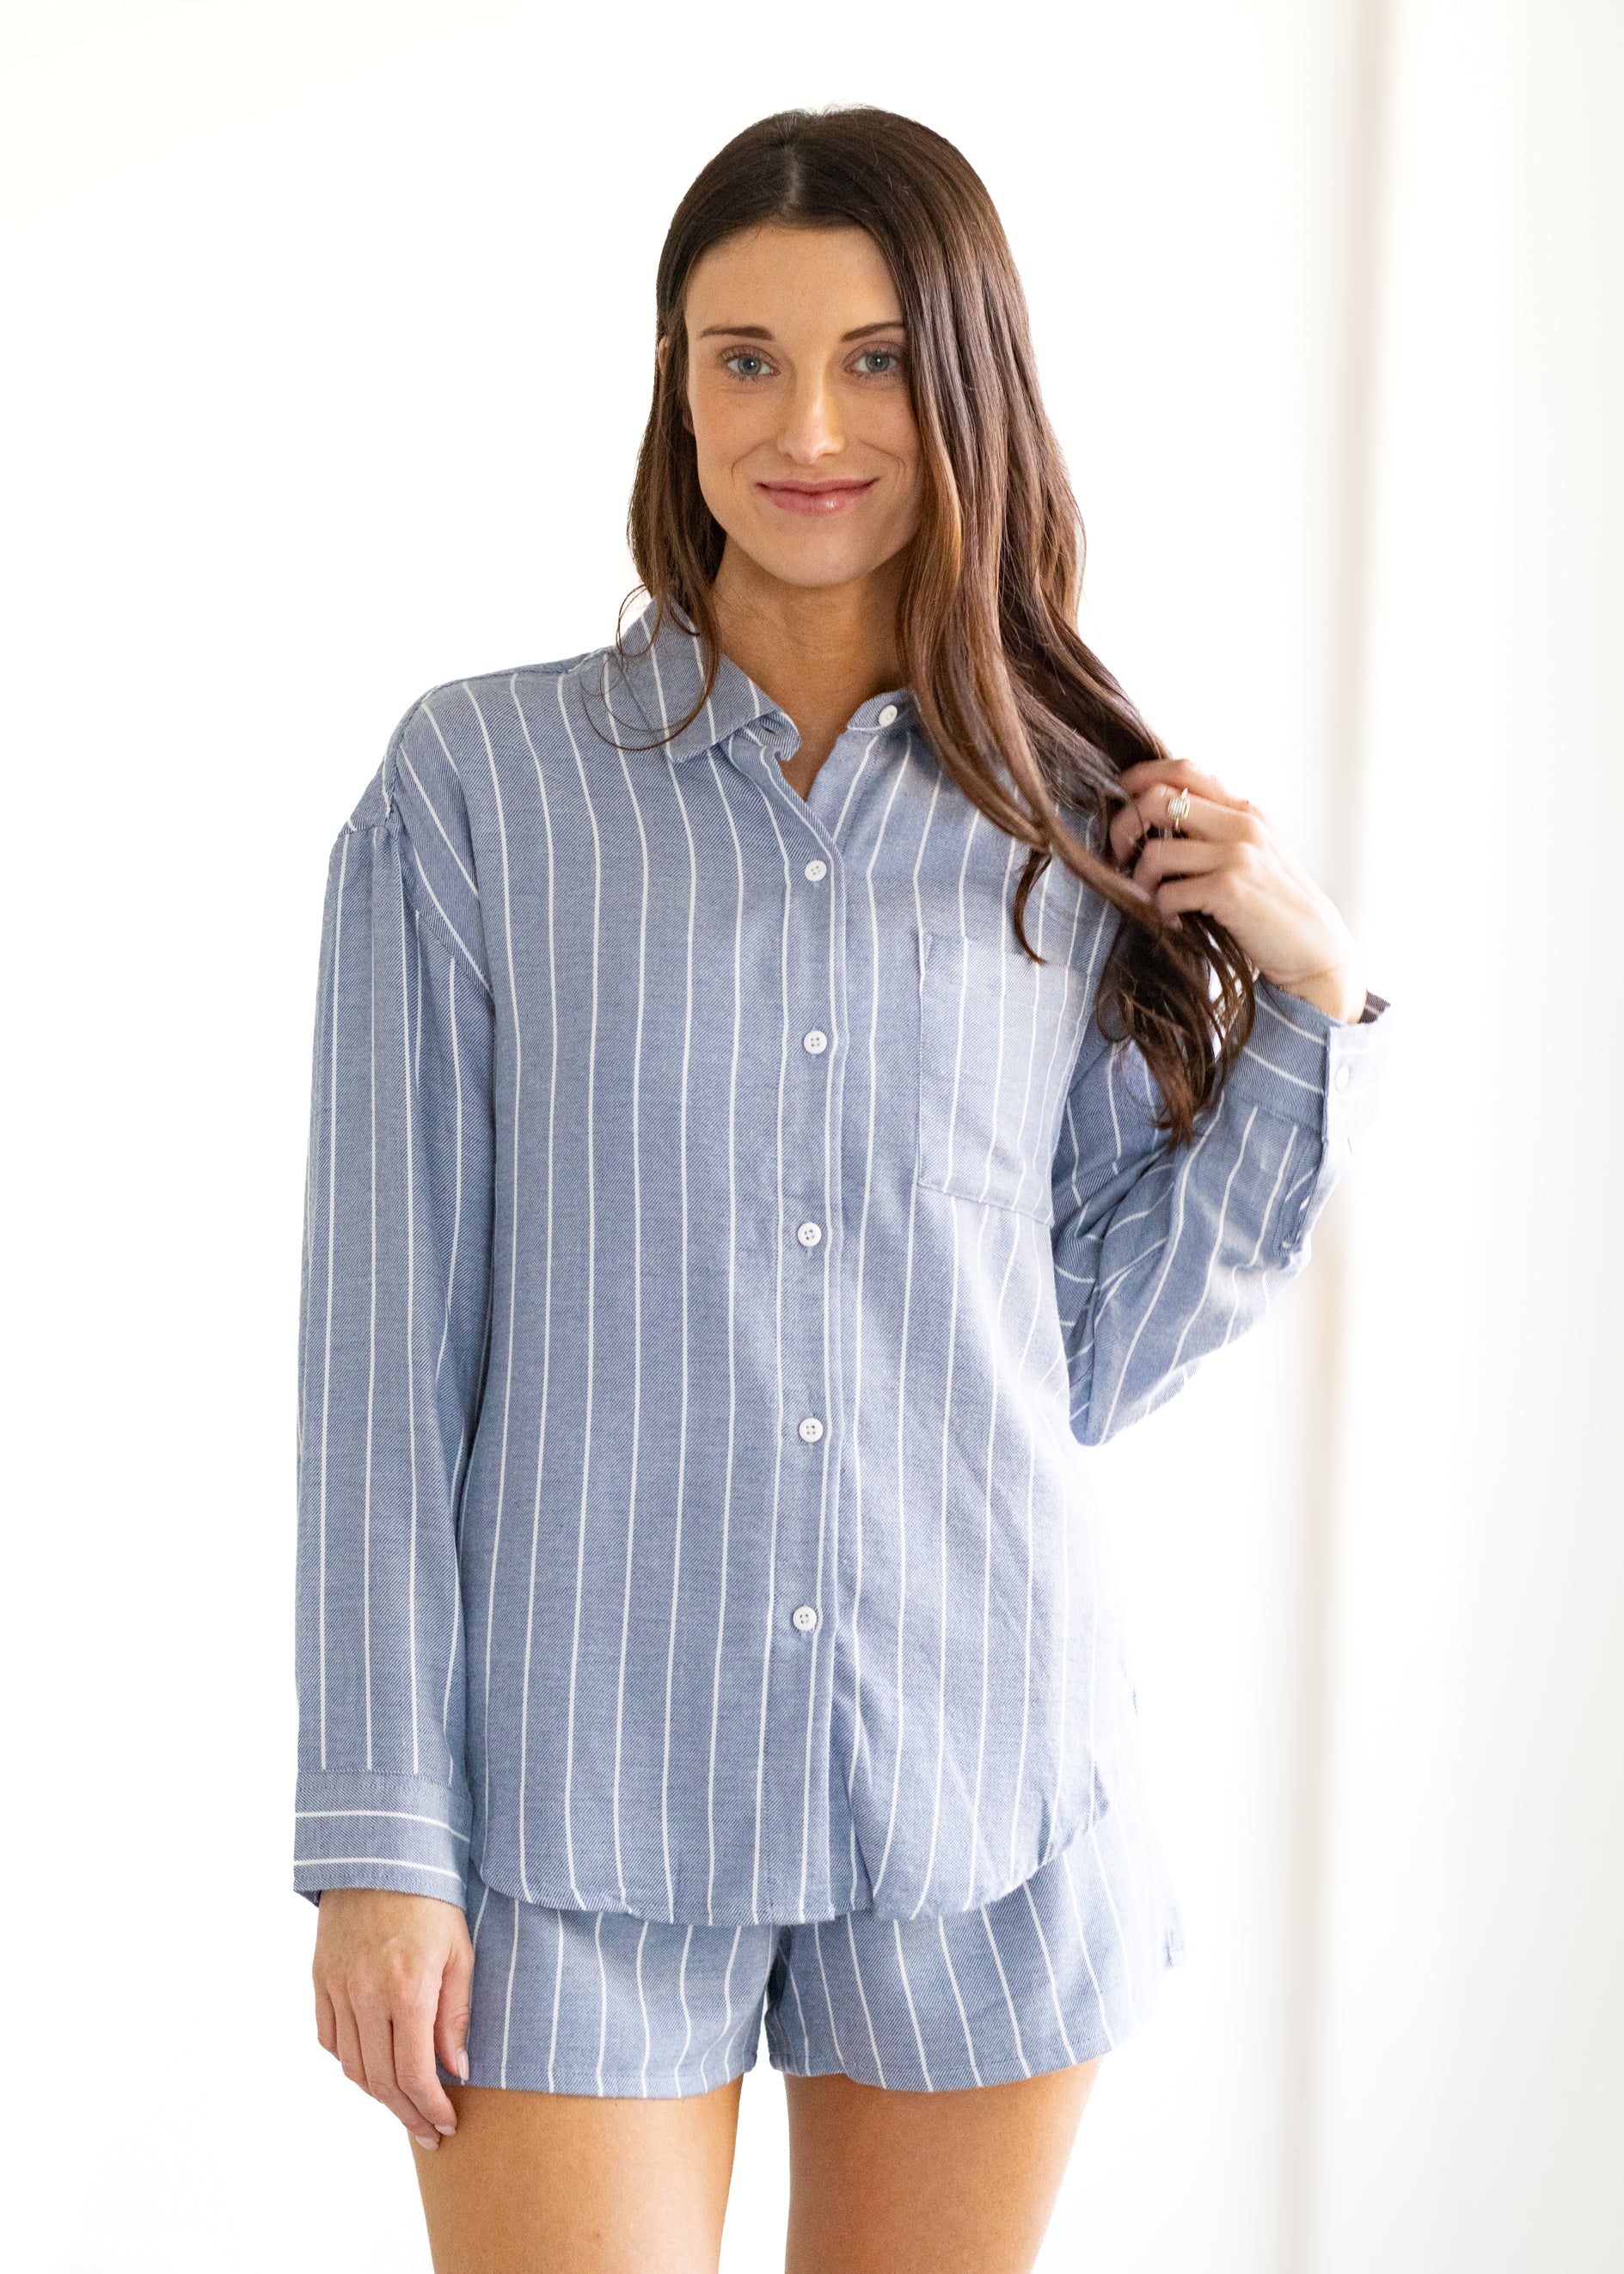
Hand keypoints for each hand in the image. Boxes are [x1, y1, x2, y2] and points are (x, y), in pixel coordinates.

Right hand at [312, 1888, 472, 2151]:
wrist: (382, 1856)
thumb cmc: (432, 1901)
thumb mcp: (461, 1952)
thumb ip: (456, 2015)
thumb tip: (456, 2070)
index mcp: (407, 1989)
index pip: (414, 2073)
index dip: (431, 2108)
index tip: (447, 2124)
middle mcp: (365, 1995)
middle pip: (380, 2081)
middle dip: (408, 2114)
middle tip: (429, 2132)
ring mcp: (337, 1988)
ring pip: (352, 2067)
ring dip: (379, 2096)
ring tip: (405, 2106)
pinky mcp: (320, 1980)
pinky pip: (330, 2040)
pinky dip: (351, 2063)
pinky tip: (373, 2067)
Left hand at [1107, 758, 1366, 1022]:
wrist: (1317, 950)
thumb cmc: (1276, 907)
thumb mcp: (1255, 855)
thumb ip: (1219, 832)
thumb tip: (1160, 819)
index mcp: (1245, 811)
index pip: (1184, 770)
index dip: (1141, 777)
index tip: (1120, 798)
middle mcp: (1242, 824)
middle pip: (1157, 799)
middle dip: (1124, 828)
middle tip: (1121, 857)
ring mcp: (1238, 855)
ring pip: (1156, 851)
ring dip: (1141, 880)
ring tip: (1152, 899)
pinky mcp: (1231, 889)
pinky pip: (1168, 892)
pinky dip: (1161, 911)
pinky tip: (1173, 922)